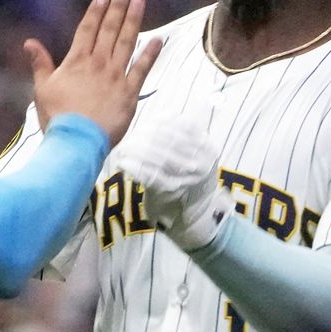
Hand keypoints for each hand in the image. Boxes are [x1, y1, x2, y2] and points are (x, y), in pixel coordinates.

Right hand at [25, 0, 162, 146]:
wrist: (76, 140)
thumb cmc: (56, 117)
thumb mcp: (42, 89)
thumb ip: (40, 64)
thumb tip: (29, 42)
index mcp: (76, 62)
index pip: (87, 30)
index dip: (95, 11)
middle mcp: (97, 64)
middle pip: (109, 30)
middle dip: (117, 8)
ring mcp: (115, 76)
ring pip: (126, 42)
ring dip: (133, 21)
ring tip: (140, 2)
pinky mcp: (129, 92)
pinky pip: (142, 69)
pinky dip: (150, 53)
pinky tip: (158, 39)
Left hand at [114, 117, 233, 250]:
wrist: (198, 215)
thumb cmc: (192, 180)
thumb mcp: (197, 155)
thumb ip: (184, 136)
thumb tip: (161, 117)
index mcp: (207, 148)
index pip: (182, 127)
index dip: (161, 122)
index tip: (147, 124)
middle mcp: (201, 162)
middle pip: (168, 140)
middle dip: (145, 136)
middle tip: (131, 136)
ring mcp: (187, 178)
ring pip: (158, 157)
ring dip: (137, 150)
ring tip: (124, 148)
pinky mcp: (172, 193)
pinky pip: (150, 176)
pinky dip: (134, 168)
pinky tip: (123, 163)